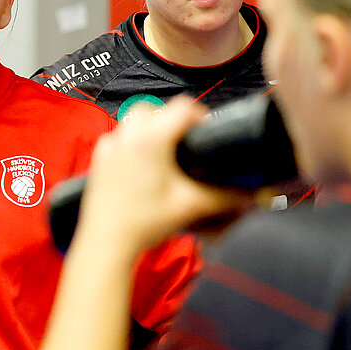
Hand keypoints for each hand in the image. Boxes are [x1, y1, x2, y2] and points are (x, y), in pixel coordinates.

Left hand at [80, 96, 253, 251]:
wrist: (108, 241)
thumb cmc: (146, 222)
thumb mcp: (191, 206)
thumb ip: (225, 198)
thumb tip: (251, 195)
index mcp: (152, 138)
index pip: (182, 107)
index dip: (201, 115)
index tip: (208, 131)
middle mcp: (128, 135)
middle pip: (154, 109)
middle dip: (172, 120)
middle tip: (187, 141)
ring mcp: (110, 146)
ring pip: (133, 121)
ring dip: (150, 129)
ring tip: (165, 153)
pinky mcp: (99, 160)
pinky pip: (117, 139)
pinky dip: (131, 143)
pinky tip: (141, 166)